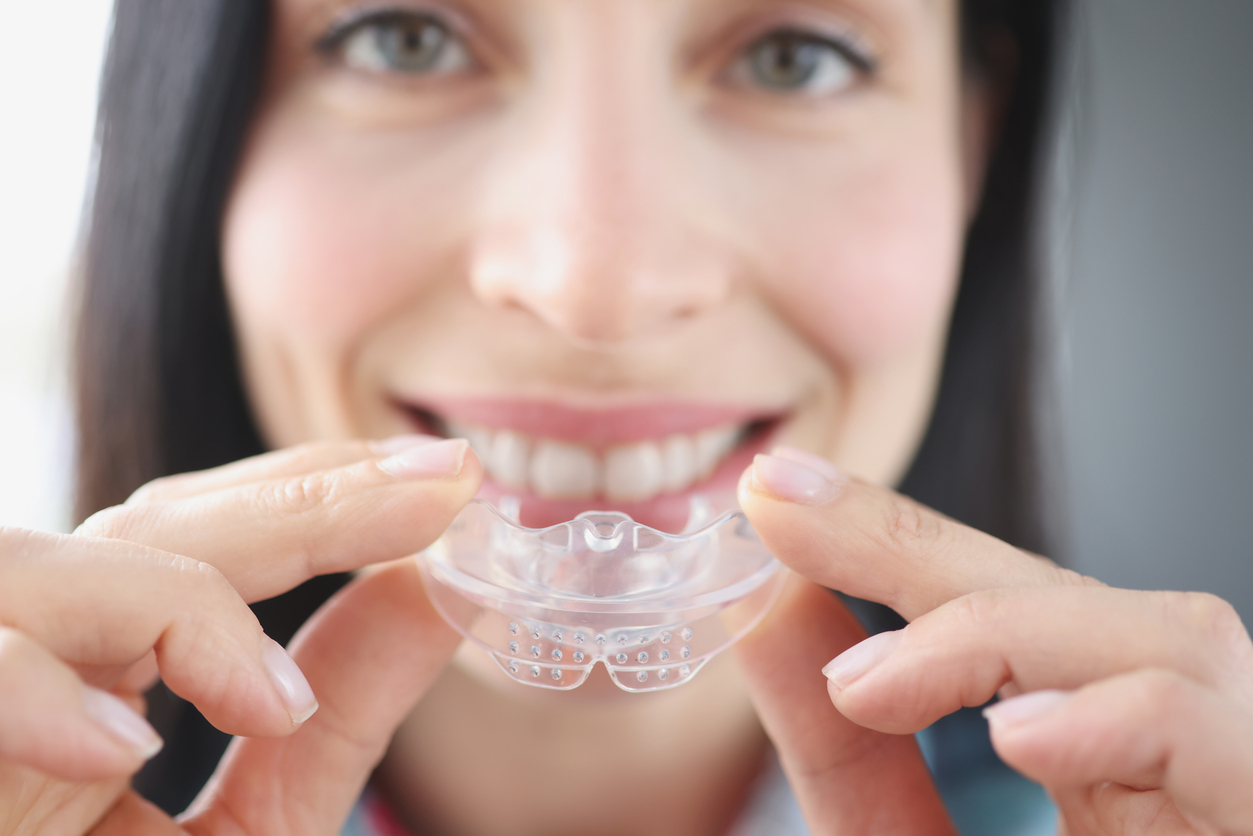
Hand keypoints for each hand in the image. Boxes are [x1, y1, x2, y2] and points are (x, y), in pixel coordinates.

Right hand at [0, 436, 480, 834]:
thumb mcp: (263, 827)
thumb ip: (344, 708)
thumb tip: (441, 586)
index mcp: (100, 671)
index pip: (205, 539)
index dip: (321, 493)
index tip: (448, 476)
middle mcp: (25, 662)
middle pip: (143, 528)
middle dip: (297, 500)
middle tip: (435, 485)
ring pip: (33, 570)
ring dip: (171, 605)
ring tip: (273, 702)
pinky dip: (32, 689)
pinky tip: (125, 749)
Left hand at [734, 447, 1252, 835]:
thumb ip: (841, 754)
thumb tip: (762, 610)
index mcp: (1098, 758)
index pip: (1010, 614)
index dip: (896, 545)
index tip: (776, 494)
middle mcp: (1179, 754)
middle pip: (1077, 604)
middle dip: (922, 550)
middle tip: (782, 506)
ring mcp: (1232, 777)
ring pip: (1168, 639)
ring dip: (1002, 632)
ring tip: (869, 684)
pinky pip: (1211, 726)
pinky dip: (1117, 714)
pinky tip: (1017, 731)